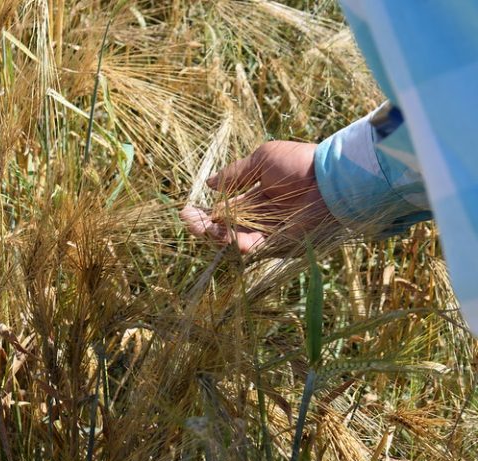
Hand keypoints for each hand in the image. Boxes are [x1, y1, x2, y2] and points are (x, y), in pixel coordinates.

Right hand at [180, 141, 334, 252]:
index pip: (223, 207)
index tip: (185, 210)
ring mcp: (267, 229)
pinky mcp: (279, 240)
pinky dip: (241, 245)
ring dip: (217, 236)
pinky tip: (231, 240)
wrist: (329, 178)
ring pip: (234, 238)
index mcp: (253, 193)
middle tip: (189, 222)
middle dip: (203, 225)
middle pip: (223, 225)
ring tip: (207, 230)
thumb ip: (236, 173)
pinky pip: (255, 246)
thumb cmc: (299, 163)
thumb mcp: (262, 160)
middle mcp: (258, 214)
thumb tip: (209, 183)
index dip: (204, 210)